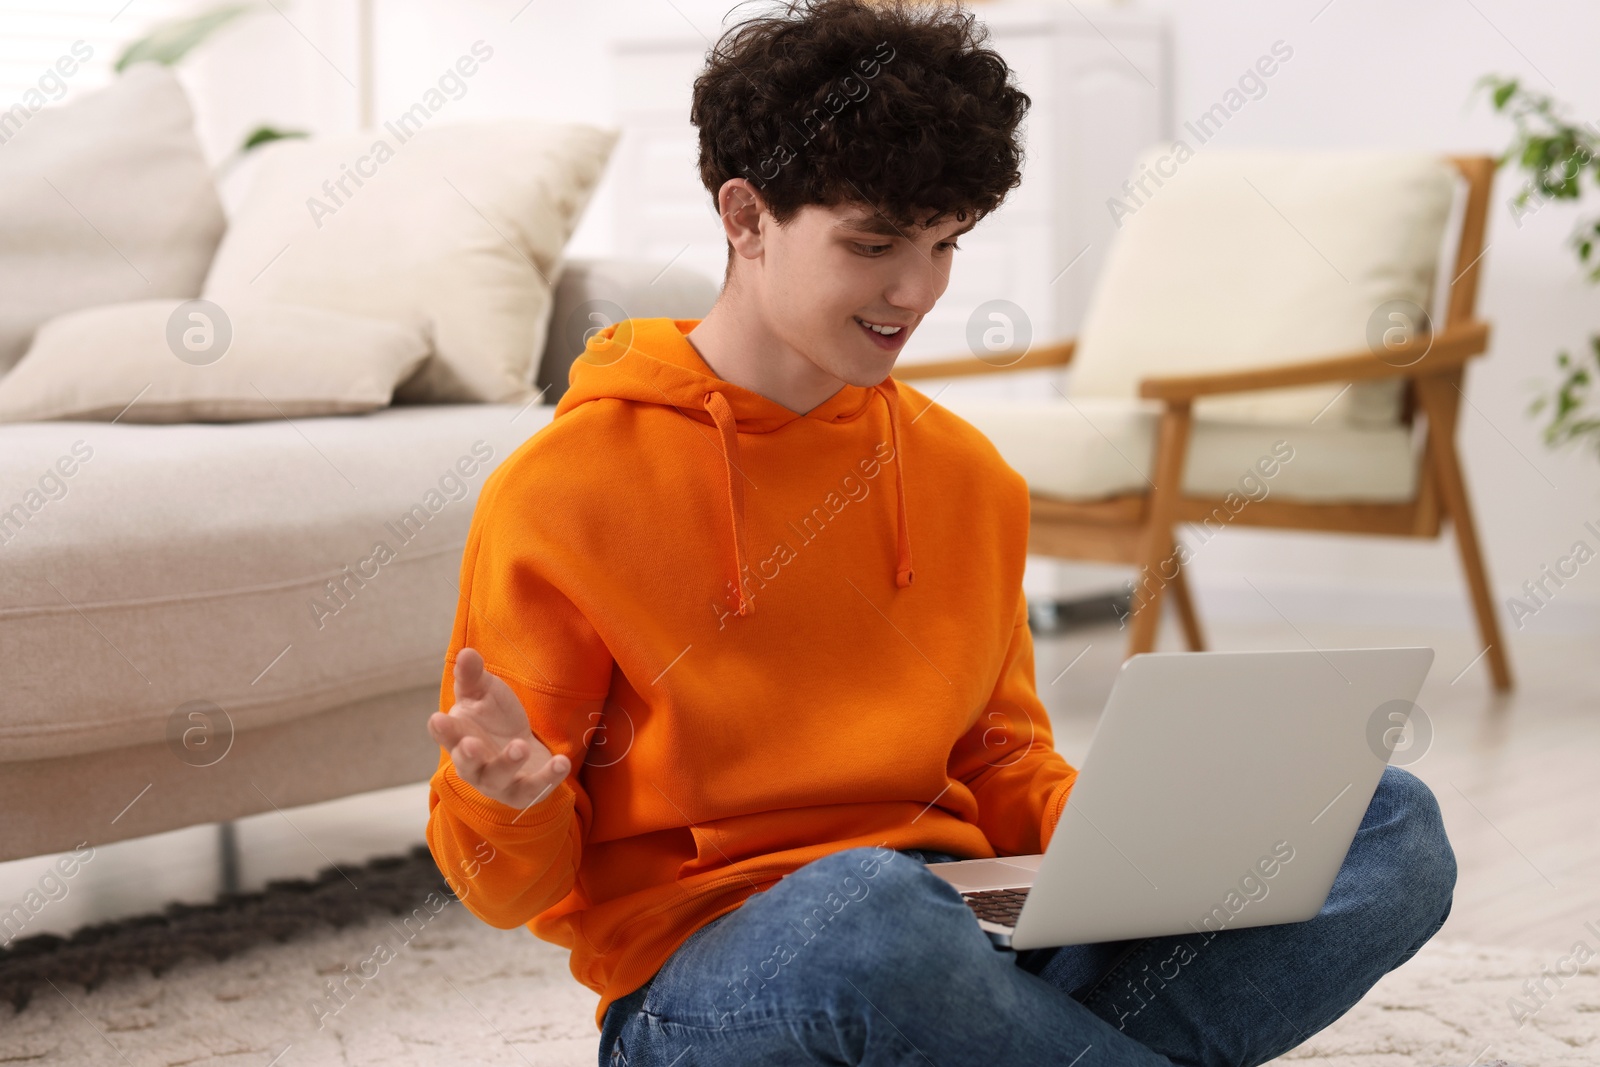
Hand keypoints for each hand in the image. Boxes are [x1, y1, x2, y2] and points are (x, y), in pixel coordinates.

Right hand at [427, 647, 570, 809]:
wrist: (523, 748)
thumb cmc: (494, 718)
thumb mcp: (484, 692)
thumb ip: (473, 676)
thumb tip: (466, 653)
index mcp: (458, 737)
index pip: (445, 735)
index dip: (441, 729)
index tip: (438, 719)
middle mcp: (473, 765)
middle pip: (466, 764)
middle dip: (468, 756)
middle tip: (472, 744)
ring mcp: (498, 782)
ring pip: (497, 779)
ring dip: (508, 764)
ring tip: (521, 746)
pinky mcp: (523, 793)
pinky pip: (534, 789)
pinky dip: (548, 777)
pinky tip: (562, 761)